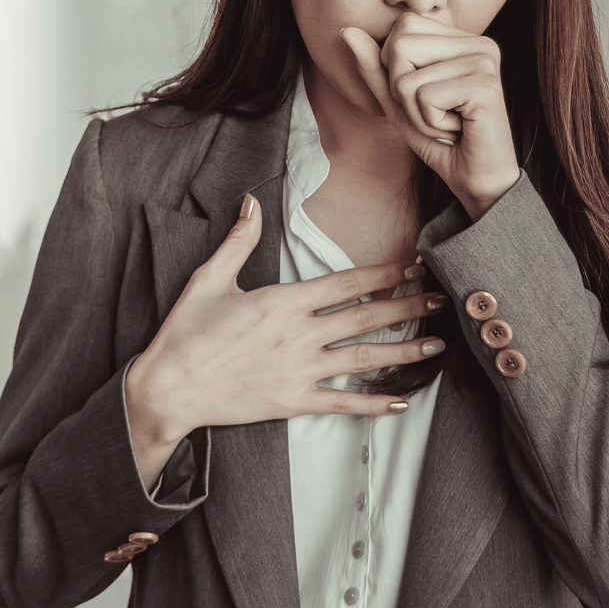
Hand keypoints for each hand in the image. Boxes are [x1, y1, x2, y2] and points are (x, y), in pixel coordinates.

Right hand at [124, 192, 448, 487]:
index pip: (346, 282)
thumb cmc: (185, 333)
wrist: (167, 389)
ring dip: (404, 351)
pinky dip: (374, 404)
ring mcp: (298, 370)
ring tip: (436, 345)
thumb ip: (239, 240)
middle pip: (366, 316)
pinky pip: (342, 402)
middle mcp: (298, 334)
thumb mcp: (209, 278)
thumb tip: (251, 203)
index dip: (384, 273)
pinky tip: (400, 402)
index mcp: (282, 301)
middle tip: (441, 300)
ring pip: (364, 358)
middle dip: (407, 306)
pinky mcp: (293, 401)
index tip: (412, 266)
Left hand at [340, 12, 520, 220]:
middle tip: (435, 113)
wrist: (476, 180)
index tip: (427, 96)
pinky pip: (423, 97)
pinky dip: (429, 123)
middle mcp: (480, 43)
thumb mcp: (398, 101)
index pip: (403, 26)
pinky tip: (457, 130)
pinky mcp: (485, 85)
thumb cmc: (440, 140)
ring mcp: (484, 62)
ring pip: (406, 77)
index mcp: (464, 39)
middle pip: (401, 45)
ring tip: (446, 123)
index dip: (397, 67)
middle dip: (402, 90)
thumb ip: (375, 66)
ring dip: (415, 112)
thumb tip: (347, 31)